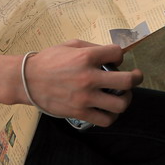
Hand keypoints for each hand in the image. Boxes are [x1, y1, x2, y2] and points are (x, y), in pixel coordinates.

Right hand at [22, 41, 142, 126]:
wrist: (27, 80)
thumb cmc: (48, 60)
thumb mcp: (70, 45)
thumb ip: (92, 48)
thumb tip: (112, 54)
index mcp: (86, 57)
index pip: (117, 54)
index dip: (119, 56)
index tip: (114, 59)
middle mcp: (88, 77)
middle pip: (127, 81)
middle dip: (136, 78)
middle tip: (135, 77)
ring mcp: (85, 97)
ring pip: (120, 104)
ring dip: (125, 99)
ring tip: (122, 96)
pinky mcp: (79, 112)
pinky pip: (105, 120)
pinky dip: (112, 116)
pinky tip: (109, 110)